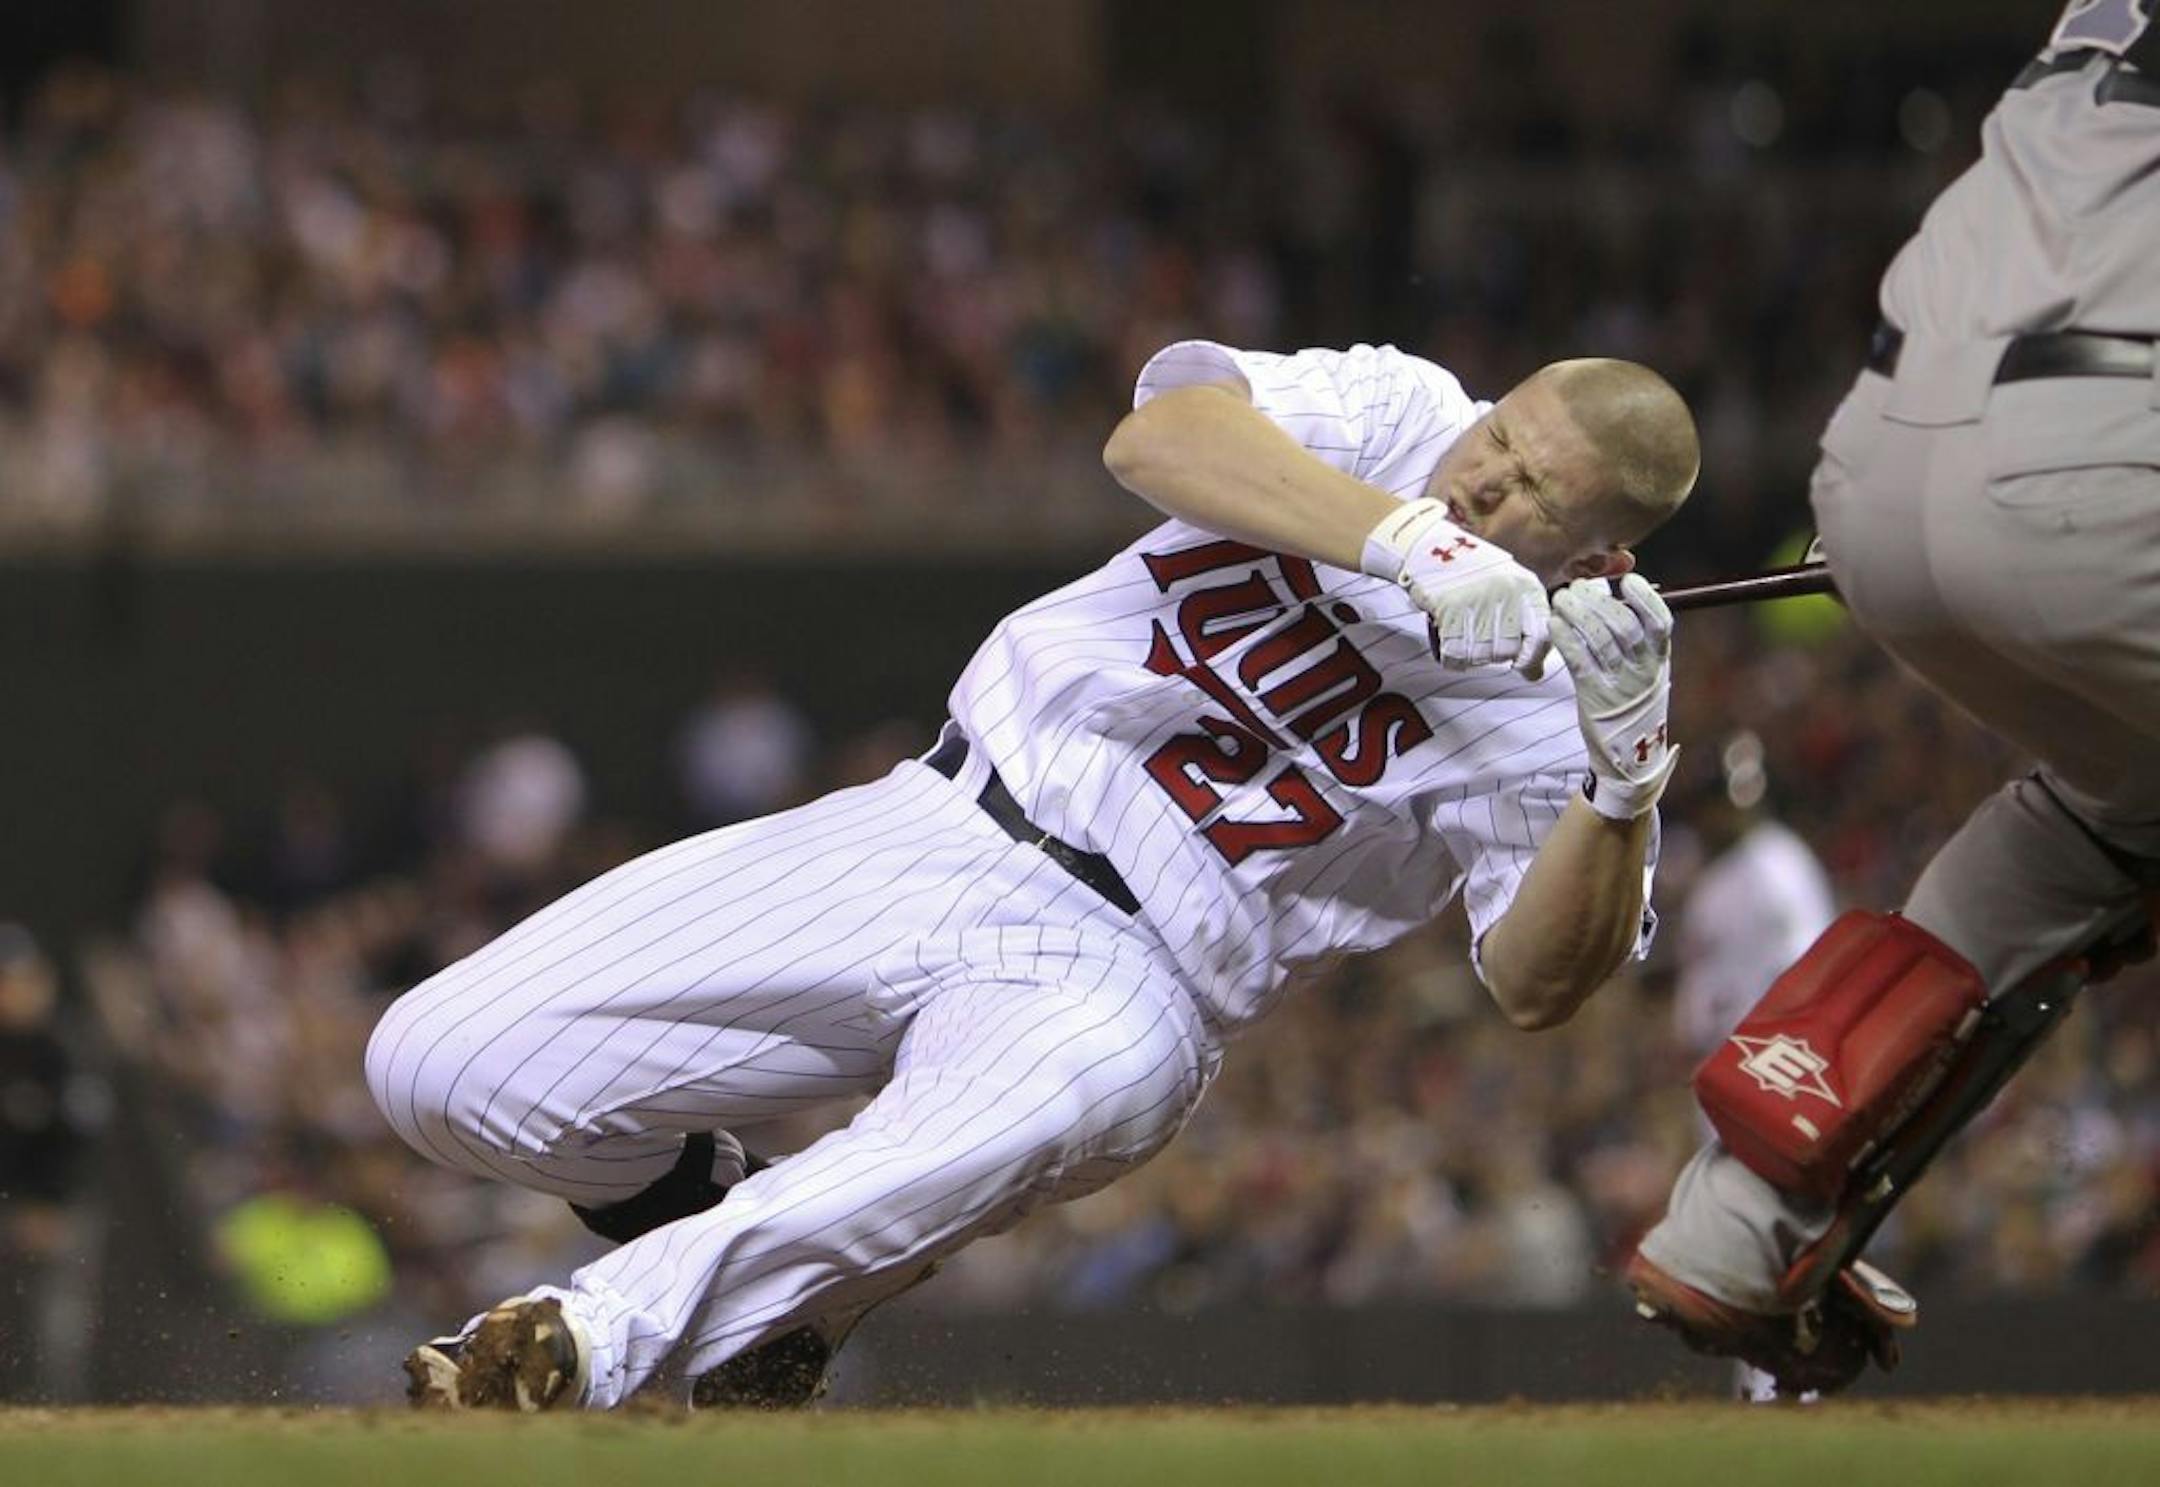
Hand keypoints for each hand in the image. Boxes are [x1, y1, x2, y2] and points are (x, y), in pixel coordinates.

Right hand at [1360, 498, 1550, 677]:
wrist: (1432, 548)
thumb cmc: (1473, 574)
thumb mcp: (1508, 588)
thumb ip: (1525, 626)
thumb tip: (1534, 672)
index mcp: (1526, 586)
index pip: (1540, 635)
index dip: (1532, 658)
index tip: (1522, 666)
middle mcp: (1505, 592)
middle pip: (1507, 650)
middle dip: (1495, 655)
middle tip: (1482, 643)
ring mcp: (1477, 600)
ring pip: (1481, 655)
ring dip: (1472, 656)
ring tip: (1464, 641)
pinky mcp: (1449, 607)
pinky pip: (1456, 653)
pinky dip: (1453, 659)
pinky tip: (1450, 649)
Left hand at [1551, 574, 1675, 819]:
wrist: (1628, 757)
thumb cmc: (1633, 704)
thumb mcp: (1647, 672)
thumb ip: (1638, 640)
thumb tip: (1616, 596)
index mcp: (1660, 660)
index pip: (1661, 622)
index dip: (1646, 598)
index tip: (1628, 580)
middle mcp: (1643, 670)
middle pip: (1624, 625)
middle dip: (1599, 601)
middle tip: (1578, 587)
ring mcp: (1620, 684)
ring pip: (1599, 640)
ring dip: (1578, 614)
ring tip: (1561, 599)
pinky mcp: (1594, 697)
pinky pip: (1579, 661)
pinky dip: (1566, 639)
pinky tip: (1554, 623)